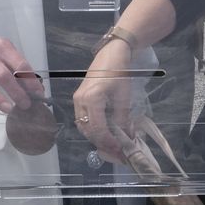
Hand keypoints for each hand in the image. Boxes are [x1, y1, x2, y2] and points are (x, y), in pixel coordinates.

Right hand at [0, 31, 41, 118]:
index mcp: (2, 47)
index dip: (30, 81)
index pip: (19, 65)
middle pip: (2, 76)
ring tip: (9, 109)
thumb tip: (33, 87)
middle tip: (25, 104)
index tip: (38, 93)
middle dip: (16, 92)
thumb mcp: (7, 49)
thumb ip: (18, 66)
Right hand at [74, 37, 135, 161]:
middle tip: (116, 151)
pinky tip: (104, 132)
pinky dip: (92, 128)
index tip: (120, 149)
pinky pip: (82, 119)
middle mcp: (80, 101)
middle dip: (102, 143)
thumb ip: (123, 118)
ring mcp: (77, 99)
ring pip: (83, 126)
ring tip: (111, 143)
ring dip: (96, 137)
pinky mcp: (78, 98)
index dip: (108, 142)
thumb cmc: (119, 72)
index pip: (98, 129)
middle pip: (87, 130)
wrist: (112, 54)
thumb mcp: (123, 96)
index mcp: (91, 99)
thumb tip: (127, 137)